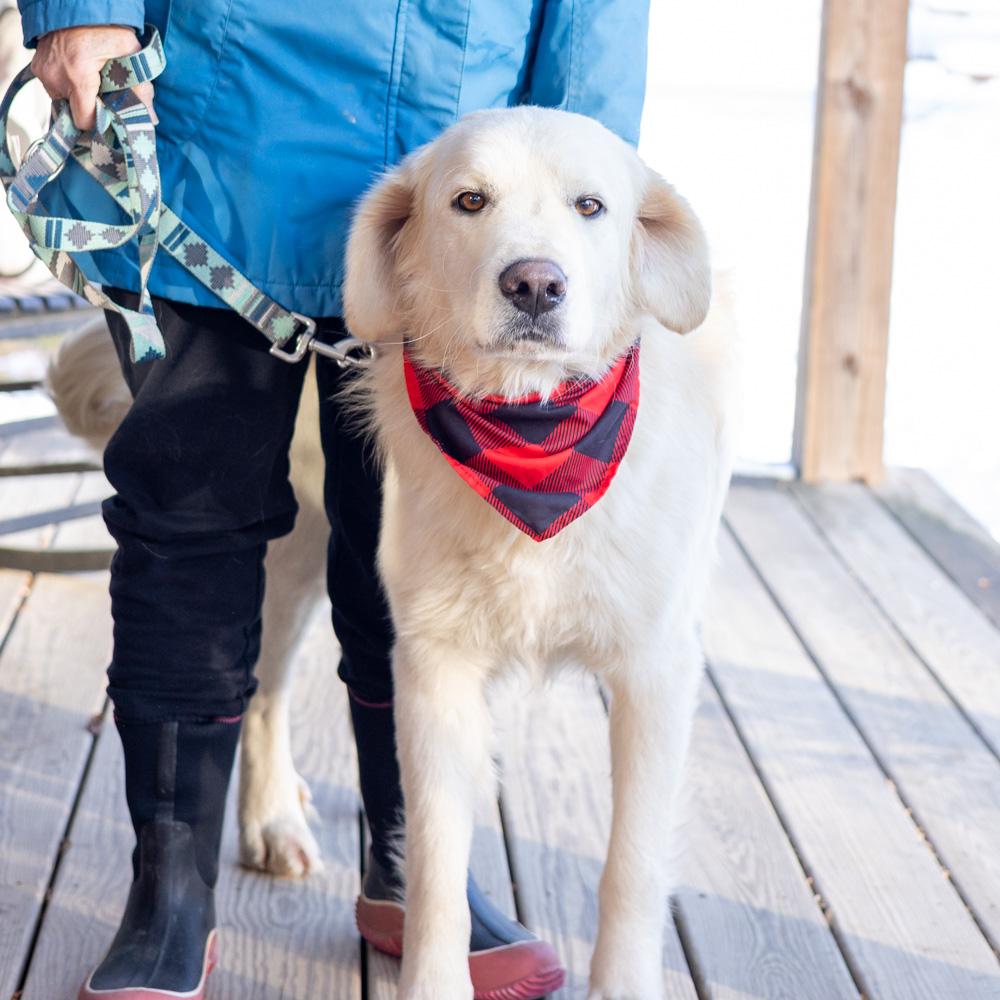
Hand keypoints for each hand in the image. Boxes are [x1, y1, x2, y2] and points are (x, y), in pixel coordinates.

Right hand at [32, 25, 156, 130]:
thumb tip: (151, 119)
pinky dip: (69, 89)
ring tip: (92, 82)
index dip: (100, 122)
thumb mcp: (130, 54)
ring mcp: (43, 72)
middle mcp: (55, 75)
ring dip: (80, 99)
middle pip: (74, 114)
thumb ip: (141, 88)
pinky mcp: (37, 68)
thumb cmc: (106, 28)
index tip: (110, 116)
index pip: (84, 120)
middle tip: (104, 96)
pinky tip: (80, 76)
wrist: (78, 4)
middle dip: (91, 110)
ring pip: (64, 104)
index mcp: (77, 74)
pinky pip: (55, 91)